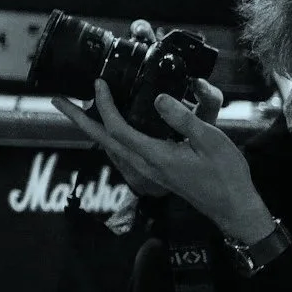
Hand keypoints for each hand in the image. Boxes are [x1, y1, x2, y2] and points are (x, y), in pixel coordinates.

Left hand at [50, 77, 276, 242]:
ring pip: (111, 147)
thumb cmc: (226, 175)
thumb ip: (183, 119)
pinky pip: (123, 152)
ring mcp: (148, 171)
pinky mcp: (154, 172)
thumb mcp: (210, 141)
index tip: (98, 84)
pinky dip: (111, 136)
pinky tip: (111, 128)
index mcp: (155, 156)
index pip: (118, 129)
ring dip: (92, 128)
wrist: (233, 208)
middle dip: (78, 119)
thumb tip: (157, 98)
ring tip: (78, 110)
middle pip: (102, 140)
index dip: (104, 105)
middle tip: (58, 101)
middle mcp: (145, 165)